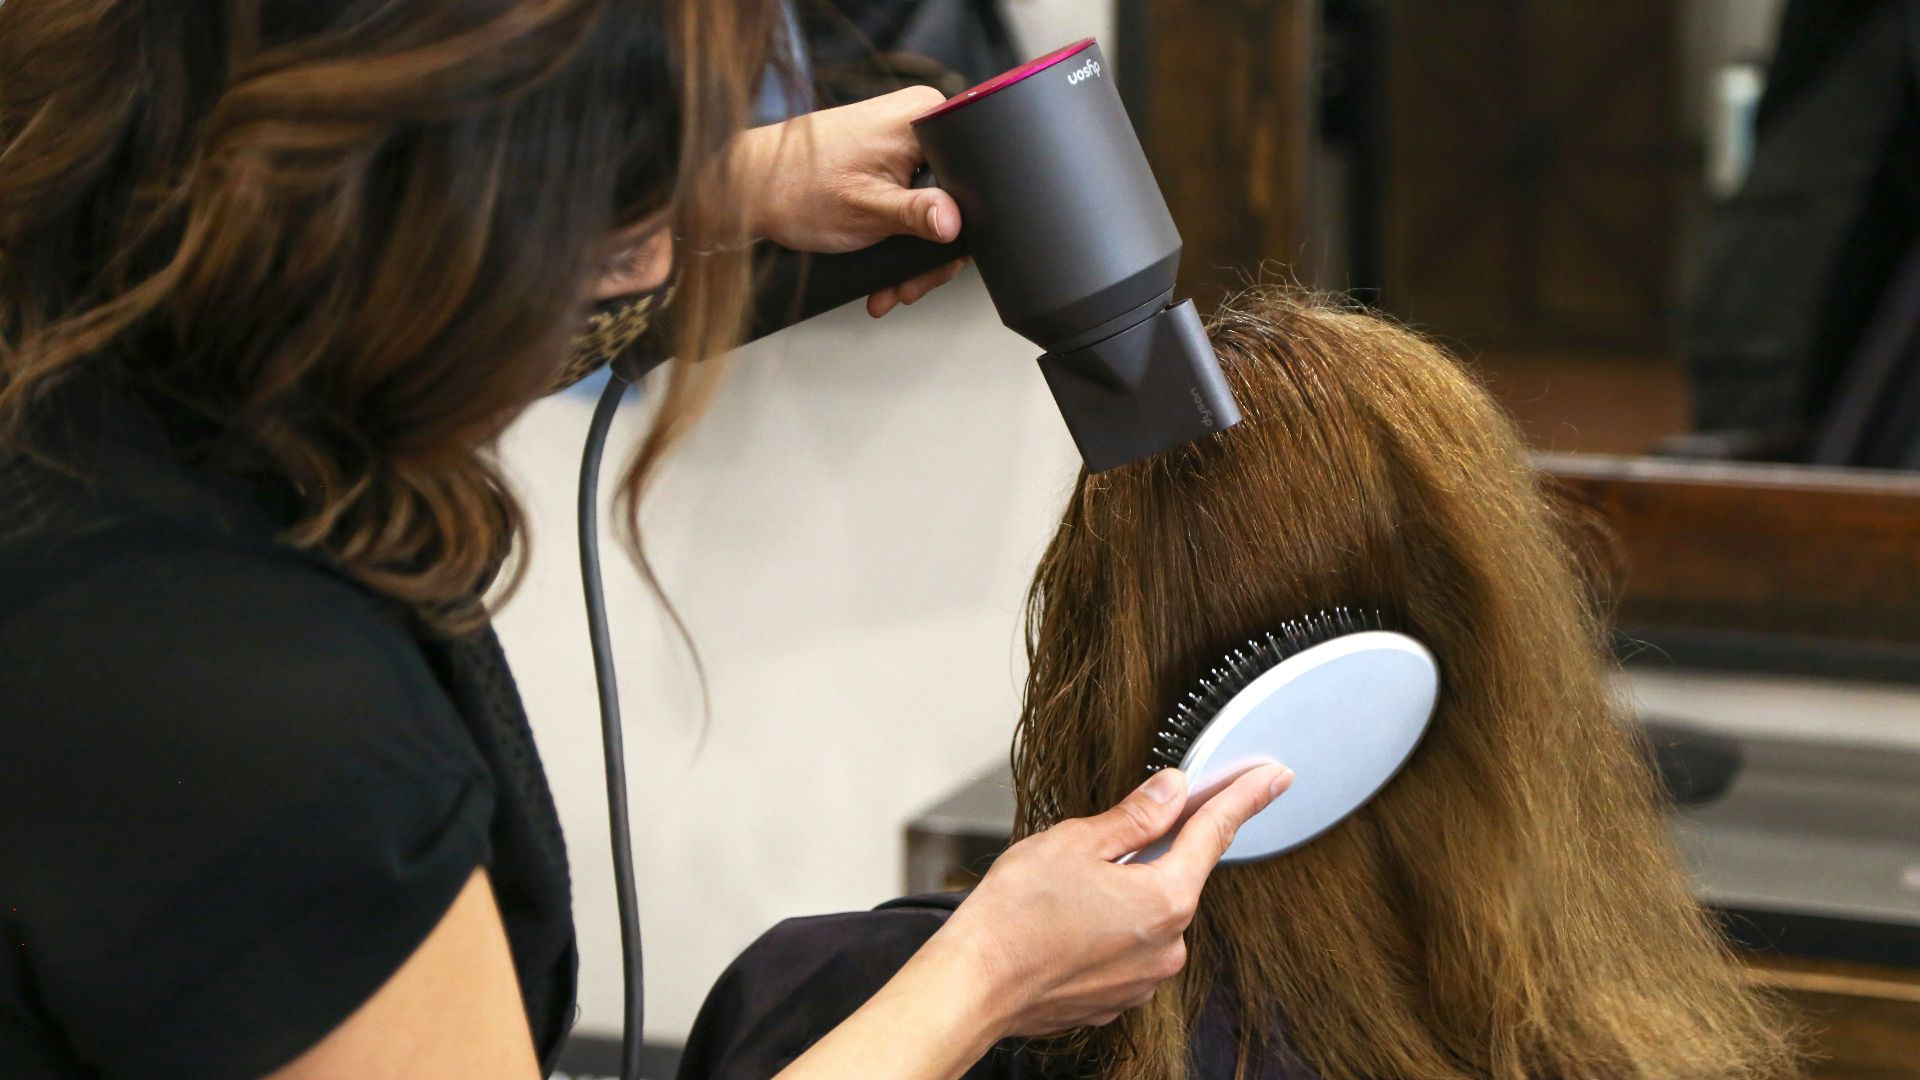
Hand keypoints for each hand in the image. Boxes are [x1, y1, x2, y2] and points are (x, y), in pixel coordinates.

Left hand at [732, 87, 968, 317]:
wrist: (749, 187)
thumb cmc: (797, 186)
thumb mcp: (867, 208)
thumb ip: (917, 216)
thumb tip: (955, 224)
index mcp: (922, 117)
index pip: (973, 175)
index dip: (966, 225)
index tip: (940, 262)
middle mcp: (917, 121)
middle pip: (956, 198)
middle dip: (933, 253)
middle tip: (910, 287)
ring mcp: (902, 141)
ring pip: (934, 208)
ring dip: (915, 256)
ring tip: (893, 289)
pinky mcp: (887, 160)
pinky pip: (912, 202)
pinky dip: (901, 241)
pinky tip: (886, 276)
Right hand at [929, 763, 1294, 1036]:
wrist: (972, 987)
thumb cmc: (1014, 916)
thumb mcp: (1075, 841)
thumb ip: (1135, 817)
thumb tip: (1174, 791)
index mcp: (1165, 898)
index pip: (1215, 833)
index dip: (1245, 798)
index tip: (1272, 778)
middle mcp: (1167, 945)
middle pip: (1177, 876)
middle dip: (1150, 851)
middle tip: (1098, 841)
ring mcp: (1144, 978)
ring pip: (1148, 914)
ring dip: (1123, 893)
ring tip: (1063, 890)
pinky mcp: (1118, 997)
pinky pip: (1127, 948)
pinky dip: (1106, 928)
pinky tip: (1065, 921)